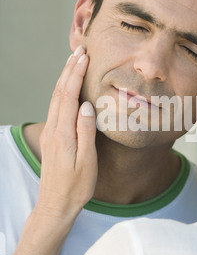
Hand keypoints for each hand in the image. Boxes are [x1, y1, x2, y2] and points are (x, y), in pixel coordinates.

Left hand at [37, 46, 97, 222]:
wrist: (55, 204)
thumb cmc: (76, 186)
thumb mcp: (87, 162)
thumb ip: (86, 132)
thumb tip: (87, 106)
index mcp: (63, 134)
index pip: (68, 96)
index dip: (75, 74)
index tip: (84, 57)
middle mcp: (54, 130)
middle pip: (59, 92)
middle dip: (69, 69)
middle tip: (80, 50)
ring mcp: (51, 133)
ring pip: (55, 98)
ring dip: (64, 77)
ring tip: (73, 62)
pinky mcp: (52, 137)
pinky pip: (55, 106)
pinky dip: (61, 90)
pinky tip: (67, 87)